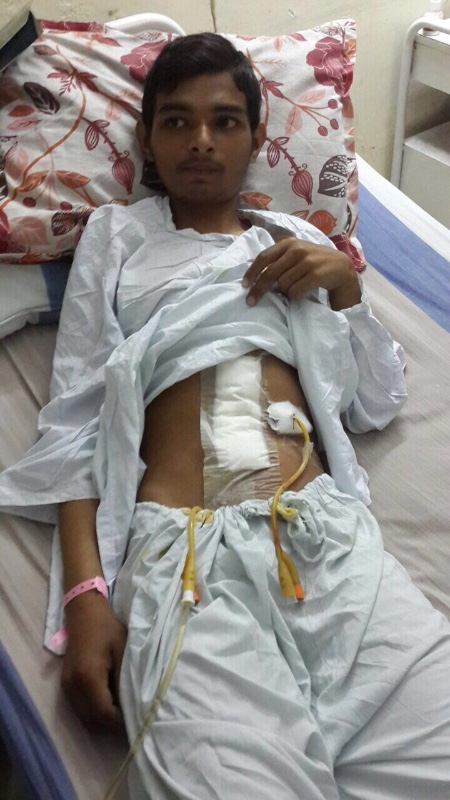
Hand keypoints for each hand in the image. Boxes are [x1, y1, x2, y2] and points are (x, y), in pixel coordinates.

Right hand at [61, 592, 126, 732]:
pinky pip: (79, 709)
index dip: (121, 722)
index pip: (104, 714)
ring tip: (122, 712)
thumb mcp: (123, 651)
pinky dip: (93, 712)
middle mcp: (73, 686)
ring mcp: (66, 687)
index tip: (137, 719)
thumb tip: (132, 706)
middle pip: (92, 721)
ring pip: (85, 718)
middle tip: (132, 718)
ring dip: (102, 720)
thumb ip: (125, 681)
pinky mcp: (65, 685)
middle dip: (112, 725)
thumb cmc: (107, 628)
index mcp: (88, 677)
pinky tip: (108, 702)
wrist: (84, 612)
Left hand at [242, 237, 360, 310]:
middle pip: (270, 273)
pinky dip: (294, 296)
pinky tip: (301, 292)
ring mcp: (307, 261)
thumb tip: (249, 263)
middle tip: (250, 302)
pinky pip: (295, 291)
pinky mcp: (315, 274)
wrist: (341, 267)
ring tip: (294, 289)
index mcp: (289, 243)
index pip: (264, 257)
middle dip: (258, 289)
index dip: (252, 272)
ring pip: (283, 284)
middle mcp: (297, 250)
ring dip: (284, 292)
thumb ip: (276, 257)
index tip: (244, 285)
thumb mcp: (295, 254)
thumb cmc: (314, 262)